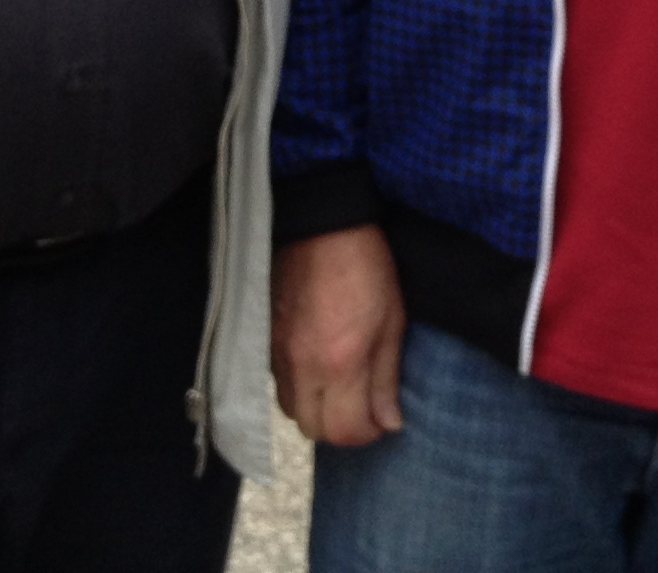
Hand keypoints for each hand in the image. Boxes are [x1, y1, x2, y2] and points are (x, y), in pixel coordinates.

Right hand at [272, 226, 406, 446]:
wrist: (322, 223)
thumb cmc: (366, 267)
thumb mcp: (391, 320)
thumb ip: (386, 378)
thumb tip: (389, 422)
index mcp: (340, 362)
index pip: (344, 431)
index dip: (367, 434)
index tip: (382, 419)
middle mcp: (303, 366)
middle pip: (314, 430)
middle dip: (341, 427)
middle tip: (363, 407)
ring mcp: (278, 353)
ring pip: (292, 411)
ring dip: (317, 410)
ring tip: (340, 389)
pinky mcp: (265, 339)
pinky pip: (278, 384)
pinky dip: (299, 389)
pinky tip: (318, 369)